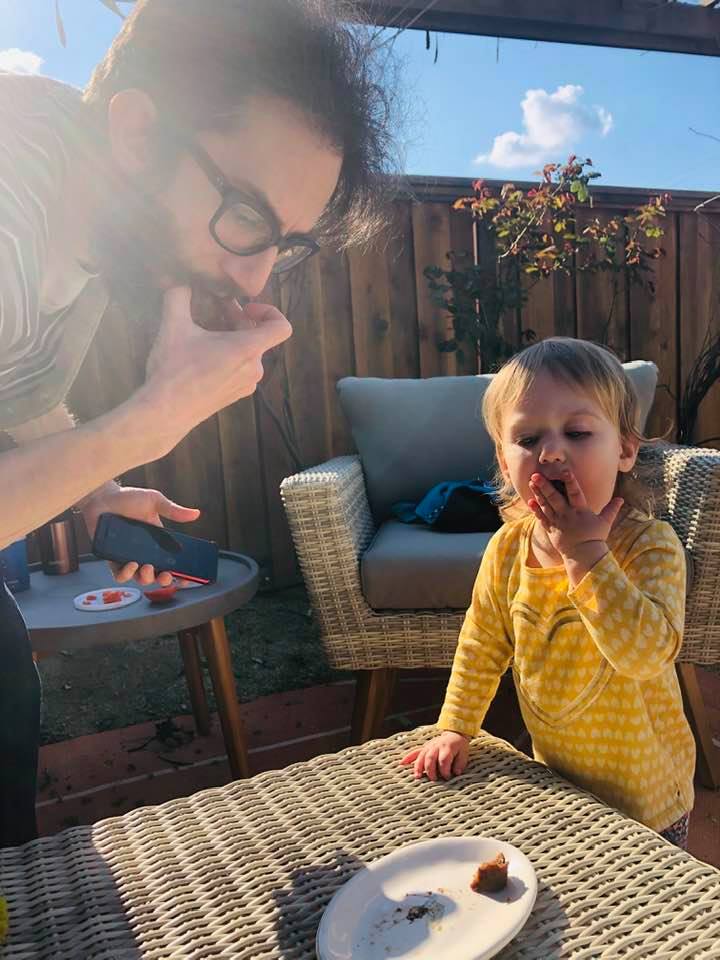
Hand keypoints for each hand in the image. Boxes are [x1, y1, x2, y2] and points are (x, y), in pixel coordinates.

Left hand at [78, 481, 199, 585]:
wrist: (103, 497)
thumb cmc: (128, 498)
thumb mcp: (155, 501)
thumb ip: (174, 510)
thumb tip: (196, 514)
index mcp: (158, 542)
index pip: (172, 562)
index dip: (180, 573)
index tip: (187, 577)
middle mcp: (144, 552)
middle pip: (158, 575)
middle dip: (164, 580)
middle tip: (166, 574)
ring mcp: (128, 557)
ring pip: (140, 578)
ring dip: (146, 578)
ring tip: (147, 567)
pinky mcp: (112, 558)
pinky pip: (119, 575)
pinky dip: (126, 575)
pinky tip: (131, 564)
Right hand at [142, 287, 291, 451]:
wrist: (165, 413)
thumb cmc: (173, 371)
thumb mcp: (173, 326)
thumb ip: (178, 296)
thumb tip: (180, 281)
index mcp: (247, 350)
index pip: (282, 327)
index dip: (270, 311)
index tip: (246, 309)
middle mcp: (254, 369)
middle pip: (258, 336)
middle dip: (238, 320)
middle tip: (215, 311)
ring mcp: (246, 384)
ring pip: (248, 352)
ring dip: (232, 338)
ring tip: (206, 332)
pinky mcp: (235, 395)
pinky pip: (241, 368)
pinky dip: (229, 356)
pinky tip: (203, 354)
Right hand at [400, 731, 469, 781]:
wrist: (454, 733)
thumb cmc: (459, 746)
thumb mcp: (464, 754)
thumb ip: (460, 764)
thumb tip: (456, 773)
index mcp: (447, 747)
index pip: (444, 759)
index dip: (445, 770)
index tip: (447, 777)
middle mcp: (436, 746)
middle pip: (430, 758)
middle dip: (430, 770)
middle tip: (433, 780)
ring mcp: (429, 746)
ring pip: (421, 756)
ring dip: (418, 766)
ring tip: (417, 776)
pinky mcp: (424, 747)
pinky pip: (415, 752)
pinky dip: (408, 757)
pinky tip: (401, 763)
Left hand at [528, 470, 622, 559]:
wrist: (584, 556)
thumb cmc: (595, 538)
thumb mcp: (605, 523)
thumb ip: (611, 509)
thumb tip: (621, 499)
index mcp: (581, 511)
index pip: (575, 493)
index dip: (570, 482)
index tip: (565, 471)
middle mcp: (567, 515)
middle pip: (554, 498)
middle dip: (545, 486)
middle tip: (535, 475)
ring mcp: (558, 522)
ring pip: (546, 506)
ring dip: (538, 494)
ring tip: (531, 482)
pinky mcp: (552, 530)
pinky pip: (542, 518)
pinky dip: (536, 510)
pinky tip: (530, 501)